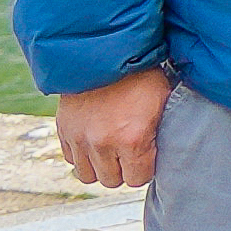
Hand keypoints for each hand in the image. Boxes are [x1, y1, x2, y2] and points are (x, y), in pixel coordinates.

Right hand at [50, 67, 170, 190]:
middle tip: (129, 153)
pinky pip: (71, 159)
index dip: (145, 168)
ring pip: (88, 175)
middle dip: (123, 169)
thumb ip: (161, 132)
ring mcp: (79, 138)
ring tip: (110, 150)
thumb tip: (166, 150)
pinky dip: (82, 154)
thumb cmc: (141, 74)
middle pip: (112, 180)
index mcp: (132, 139)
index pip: (137, 178)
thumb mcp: (163, 101)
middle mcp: (102, 143)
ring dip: (100, 166)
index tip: (147, 155)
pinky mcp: (63, 129)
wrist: (105, 50)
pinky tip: (94, 140)